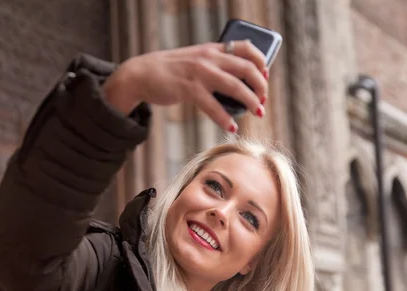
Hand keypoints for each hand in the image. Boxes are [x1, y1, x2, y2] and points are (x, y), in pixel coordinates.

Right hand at [103, 41, 268, 132]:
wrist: (141, 74)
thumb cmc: (171, 71)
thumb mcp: (195, 60)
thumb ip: (214, 66)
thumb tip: (237, 84)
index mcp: (212, 49)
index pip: (245, 47)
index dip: (260, 61)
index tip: (265, 75)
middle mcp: (209, 58)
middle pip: (246, 68)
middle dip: (261, 86)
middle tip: (263, 101)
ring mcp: (199, 73)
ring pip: (235, 86)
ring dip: (250, 101)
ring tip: (258, 112)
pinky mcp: (189, 89)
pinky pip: (213, 106)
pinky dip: (225, 118)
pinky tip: (232, 127)